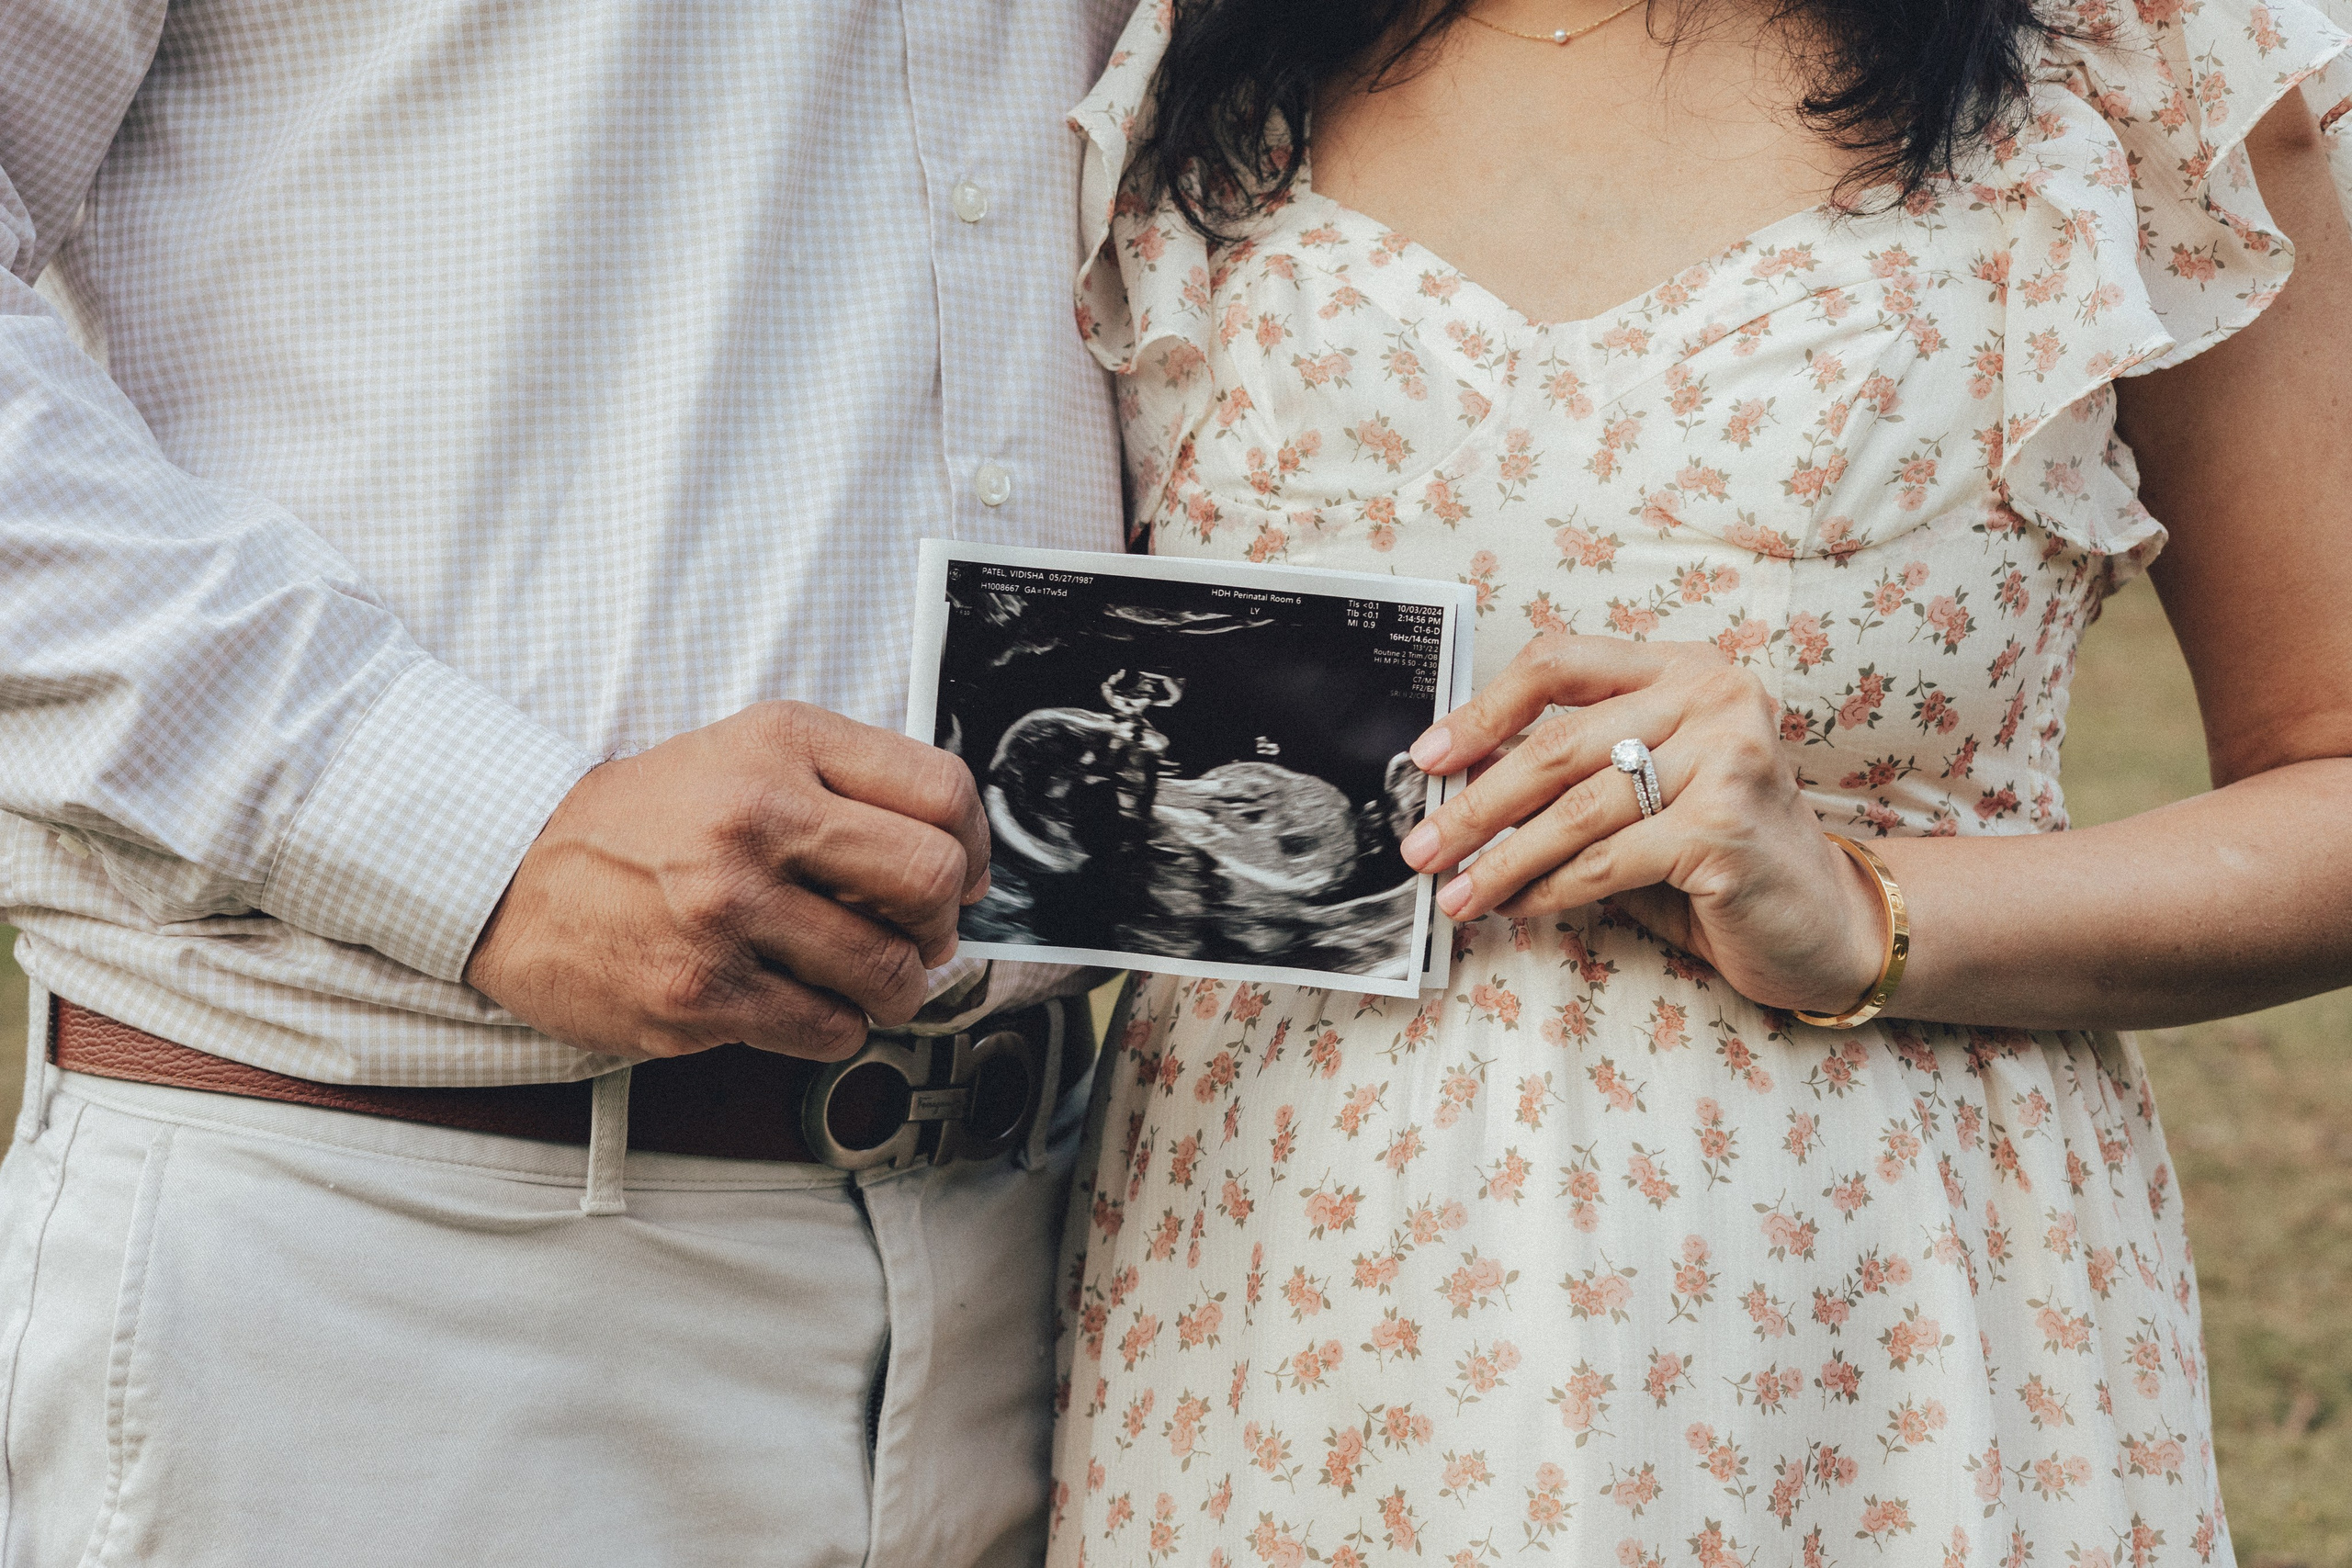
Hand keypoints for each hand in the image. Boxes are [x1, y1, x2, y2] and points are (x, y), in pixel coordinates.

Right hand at [466, 701, 988, 1060]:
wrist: (512, 872)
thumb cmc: (645, 819)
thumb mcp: (747, 752)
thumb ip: (854, 784)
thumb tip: (962, 862)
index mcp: (780, 745)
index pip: (942, 792)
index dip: (974, 844)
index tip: (961, 871)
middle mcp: (756, 820)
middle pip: (931, 883)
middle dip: (941, 923)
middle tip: (915, 934)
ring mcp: (726, 912)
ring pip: (889, 973)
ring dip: (891, 989)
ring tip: (857, 975)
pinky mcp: (700, 994)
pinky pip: (827, 1031)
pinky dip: (834, 1027)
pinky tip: (800, 1001)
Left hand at [1399, 635, 1884, 1015]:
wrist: (1825, 921)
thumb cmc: (1723, 851)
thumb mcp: (1646, 789)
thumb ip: (1573, 772)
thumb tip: (1460, 783)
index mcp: (1684, 668)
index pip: (1560, 662)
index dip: (1484, 709)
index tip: (1429, 757)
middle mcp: (1713, 696)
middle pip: (1558, 743)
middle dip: (1477, 803)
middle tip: (1423, 844)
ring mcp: (1727, 757)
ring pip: (1575, 809)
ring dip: (1502, 859)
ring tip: (1456, 893)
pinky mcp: (1725, 827)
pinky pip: (1606, 862)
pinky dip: (1549, 889)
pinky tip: (1516, 908)